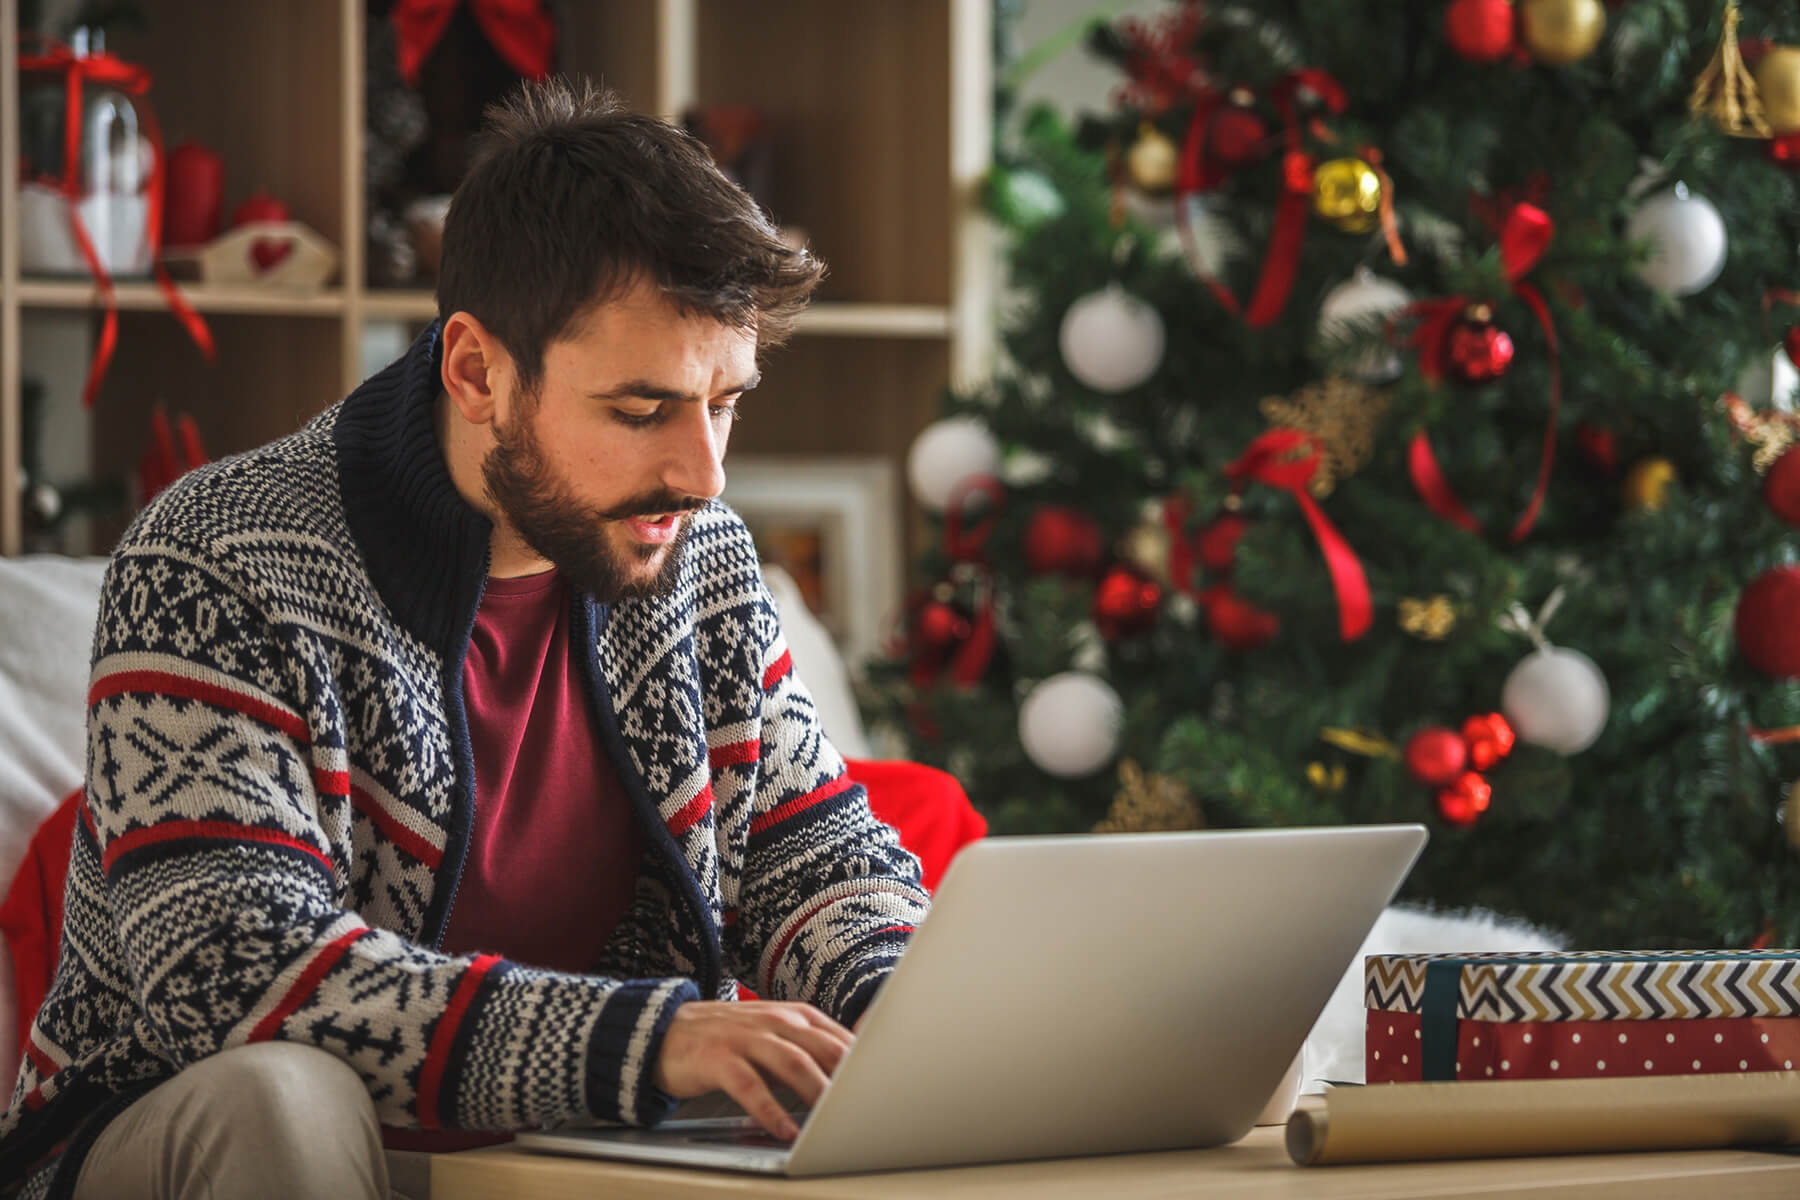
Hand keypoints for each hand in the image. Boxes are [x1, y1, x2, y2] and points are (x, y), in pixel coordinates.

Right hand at [652, 1001, 853, 1139]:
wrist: (665, 1031)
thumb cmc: (728, 1037)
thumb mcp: (773, 1033)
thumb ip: (809, 1048)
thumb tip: (851, 1072)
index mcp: (793, 1015)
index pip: (838, 1036)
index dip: (863, 1060)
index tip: (885, 1084)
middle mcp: (774, 1022)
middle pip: (822, 1047)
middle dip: (849, 1075)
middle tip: (869, 1103)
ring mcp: (746, 1038)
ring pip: (792, 1063)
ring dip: (817, 1091)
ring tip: (834, 1118)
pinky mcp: (719, 1059)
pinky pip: (750, 1087)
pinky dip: (771, 1110)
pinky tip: (785, 1130)